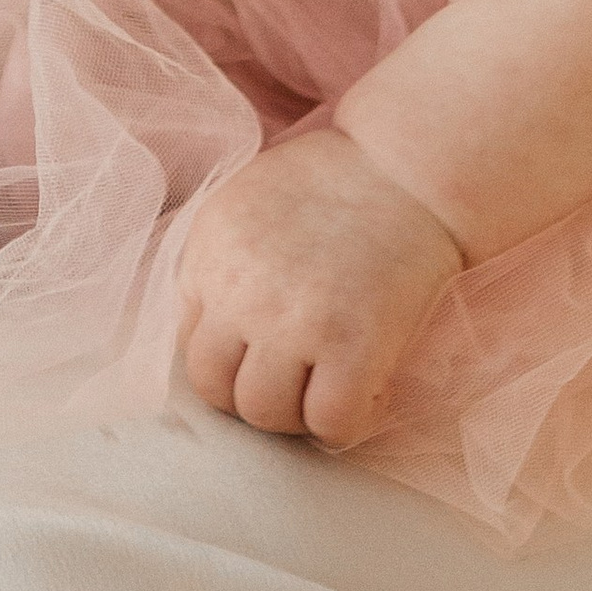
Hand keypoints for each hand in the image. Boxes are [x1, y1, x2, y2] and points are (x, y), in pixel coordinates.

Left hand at [177, 130, 462, 449]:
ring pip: (264, 414)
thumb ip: (222, 267)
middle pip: (214, 389)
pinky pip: (328, 424)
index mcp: (208, 254)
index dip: (229, 358)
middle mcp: (239, 292)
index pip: (188, 344)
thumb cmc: (331, 181)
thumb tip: (219, 332)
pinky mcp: (351, 346)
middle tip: (293, 383)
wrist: (403, 167)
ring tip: (326, 388)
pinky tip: (368, 389)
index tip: (264, 353)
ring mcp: (293, 323)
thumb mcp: (245, 206)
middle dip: (250, 395)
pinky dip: (345, 423)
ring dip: (295, 415)